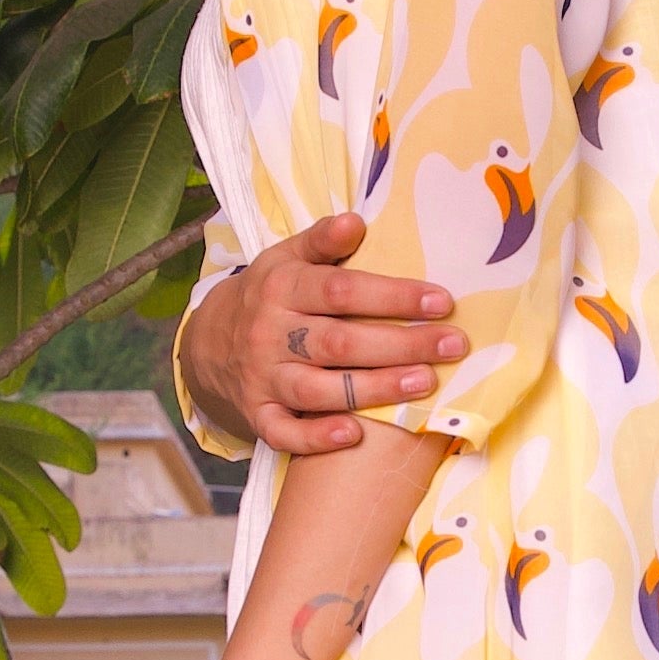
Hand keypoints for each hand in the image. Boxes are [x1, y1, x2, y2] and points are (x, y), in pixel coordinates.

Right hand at [183, 213, 463, 453]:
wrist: (205, 344)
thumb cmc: (267, 296)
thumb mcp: (284, 258)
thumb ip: (320, 241)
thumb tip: (355, 221)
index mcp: (281, 288)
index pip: (342, 290)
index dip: (392, 296)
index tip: (441, 301)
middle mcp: (270, 334)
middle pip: (340, 342)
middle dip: (401, 344)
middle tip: (452, 345)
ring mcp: (264, 378)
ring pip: (321, 389)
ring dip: (375, 388)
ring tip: (425, 383)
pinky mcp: (258, 416)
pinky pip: (284, 433)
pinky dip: (316, 438)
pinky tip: (355, 433)